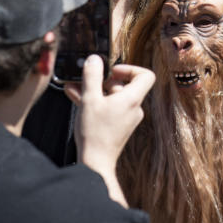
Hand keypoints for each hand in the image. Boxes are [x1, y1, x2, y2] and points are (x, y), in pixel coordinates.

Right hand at [64, 57, 154, 177]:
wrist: (95, 163)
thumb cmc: (94, 133)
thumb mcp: (89, 99)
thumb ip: (92, 76)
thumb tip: (94, 59)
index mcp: (132, 99)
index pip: (146, 75)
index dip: (130, 68)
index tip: (112, 71)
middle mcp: (133, 108)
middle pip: (125, 85)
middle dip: (104, 80)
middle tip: (89, 80)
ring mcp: (126, 118)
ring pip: (113, 96)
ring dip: (95, 90)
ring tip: (76, 87)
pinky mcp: (118, 126)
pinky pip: (109, 107)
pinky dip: (96, 102)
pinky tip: (77, 98)